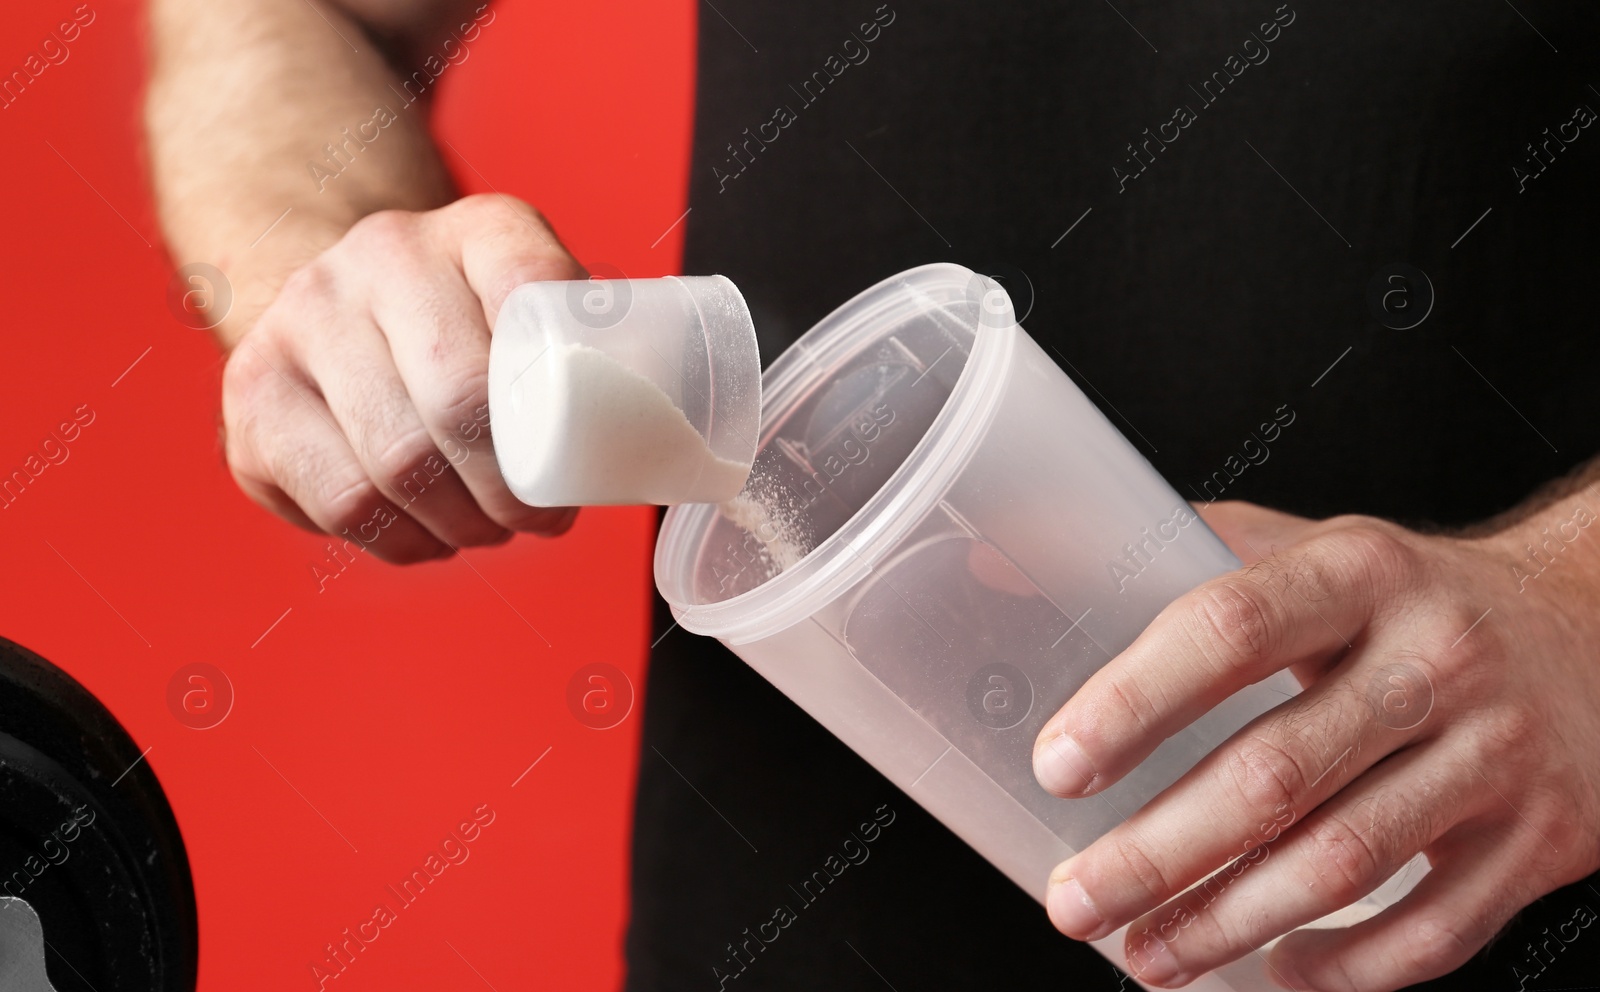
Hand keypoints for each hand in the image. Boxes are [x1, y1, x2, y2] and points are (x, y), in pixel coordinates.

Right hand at [221, 193, 582, 561]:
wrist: (329, 301)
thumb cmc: (463, 328)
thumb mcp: (528, 306)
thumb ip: (586, 351)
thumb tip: (661, 450)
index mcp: (475, 228)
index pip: (533, 286)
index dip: (566, 383)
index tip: (579, 452)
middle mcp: (380, 255)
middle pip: (460, 402)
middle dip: (511, 490)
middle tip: (536, 520)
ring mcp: (302, 320)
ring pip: (398, 465)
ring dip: (459, 524)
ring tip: (485, 529)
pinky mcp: (252, 396)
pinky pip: (342, 503)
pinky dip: (400, 541)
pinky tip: (426, 533)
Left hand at [1032, 499, 1599, 989]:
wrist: (1595, 627)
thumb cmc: (1409, 599)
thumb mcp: (1310, 551)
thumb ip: (1177, 561)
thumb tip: (1003, 578)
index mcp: (1360, 571)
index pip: (1230, 629)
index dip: (1136, 702)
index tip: (1060, 765)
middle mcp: (1435, 658)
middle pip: (1275, 772)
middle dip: (1157, 854)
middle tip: (1074, 900)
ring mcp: (1496, 754)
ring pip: (1344, 864)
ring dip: (1227, 925)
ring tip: (1143, 956)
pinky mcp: (1542, 837)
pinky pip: (1433, 930)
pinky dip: (1341, 967)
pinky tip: (1270, 969)